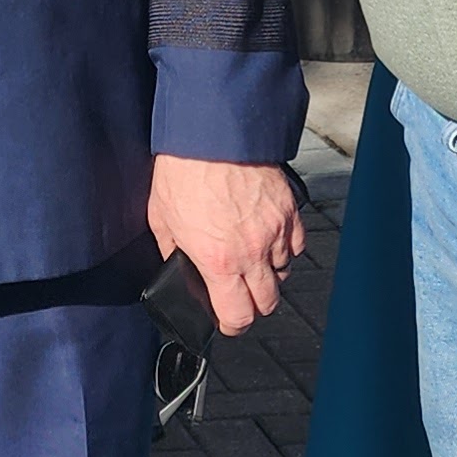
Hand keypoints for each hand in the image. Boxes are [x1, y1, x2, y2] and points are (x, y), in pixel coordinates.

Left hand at [150, 155, 305, 332]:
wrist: (209, 132)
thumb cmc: (182, 171)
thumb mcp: (161, 219)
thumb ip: (173, 251)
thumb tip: (178, 267)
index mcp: (218, 260)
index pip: (238, 316)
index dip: (232, 325)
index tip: (226, 321)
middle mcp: (251, 252)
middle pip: (267, 303)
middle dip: (253, 306)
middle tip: (239, 295)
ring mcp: (274, 231)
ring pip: (283, 274)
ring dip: (268, 275)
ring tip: (250, 262)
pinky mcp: (288, 210)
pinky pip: (295, 245)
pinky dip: (284, 249)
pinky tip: (267, 240)